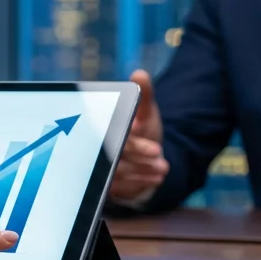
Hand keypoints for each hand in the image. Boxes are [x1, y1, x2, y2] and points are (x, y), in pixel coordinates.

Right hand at [110, 69, 168, 200]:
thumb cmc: (141, 130)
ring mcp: (99, 166)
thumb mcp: (145, 112)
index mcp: (103, 125)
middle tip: (158, 152)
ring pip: (117, 171)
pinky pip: (120, 186)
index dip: (127, 134)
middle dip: (137, 153)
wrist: (142, 157)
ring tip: (163, 167)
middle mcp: (97, 146)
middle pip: (113, 152)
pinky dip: (140, 182)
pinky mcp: (105, 184)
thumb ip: (144, 95)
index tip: (144, 132)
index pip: (111, 129)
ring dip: (142, 169)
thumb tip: (140, 74)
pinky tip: (157, 178)